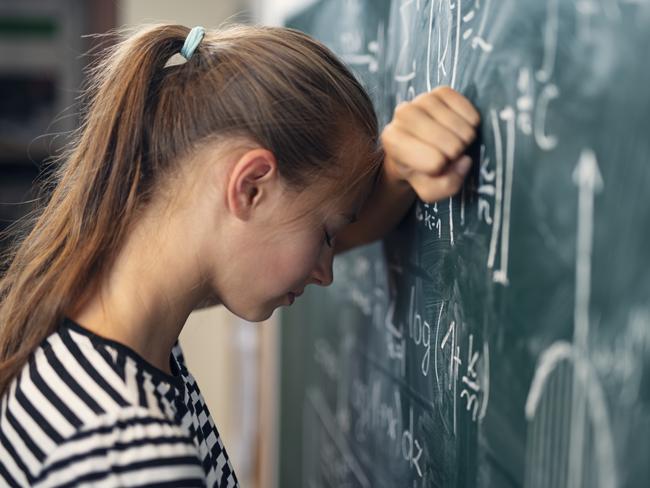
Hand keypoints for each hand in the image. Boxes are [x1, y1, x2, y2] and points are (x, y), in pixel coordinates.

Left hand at [380, 86, 479, 202]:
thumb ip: (446, 185)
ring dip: (465, 139)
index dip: (441, 169)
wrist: (420, 146)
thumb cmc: (422, 170)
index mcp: (392, 140)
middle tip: (447, 154)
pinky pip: (468, 109)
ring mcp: (422, 98)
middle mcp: (402, 114)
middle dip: (455, 154)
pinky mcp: (441, 91)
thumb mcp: (429, 189)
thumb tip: (464, 160)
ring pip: (460, 127)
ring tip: (454, 142)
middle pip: (450, 144)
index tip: (433, 167)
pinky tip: (462, 128)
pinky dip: (471, 123)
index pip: (434, 162)